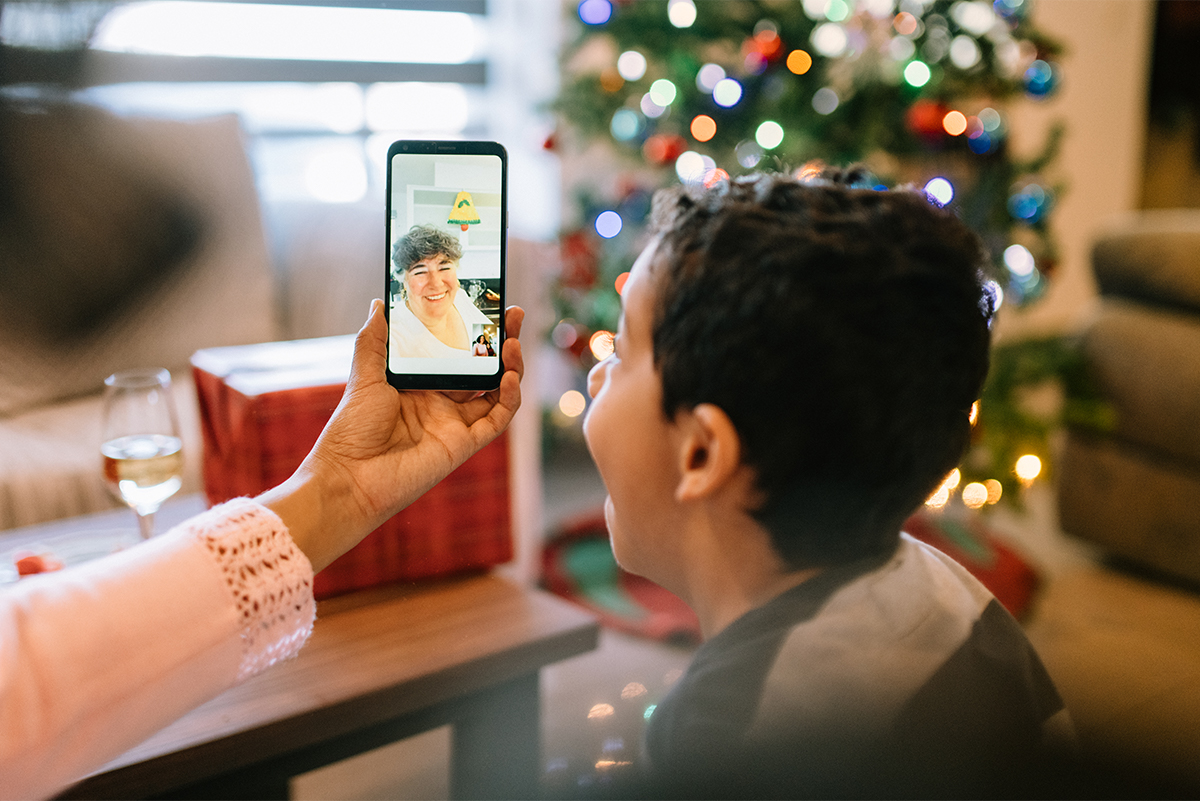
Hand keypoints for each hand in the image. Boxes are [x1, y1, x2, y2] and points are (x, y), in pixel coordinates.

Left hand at [260, 299, 523, 570]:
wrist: (349, 476)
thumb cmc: (352, 430)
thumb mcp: (364, 376)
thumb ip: (375, 340)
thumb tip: (379, 303)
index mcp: (421, 385)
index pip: (458, 353)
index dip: (475, 332)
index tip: (487, 306)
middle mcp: (442, 403)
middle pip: (483, 369)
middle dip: (502, 342)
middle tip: (513, 314)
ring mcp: (455, 423)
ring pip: (497, 392)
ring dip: (511, 366)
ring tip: (513, 342)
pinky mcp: (464, 444)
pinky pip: (496, 419)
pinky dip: (509, 398)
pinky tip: (510, 376)